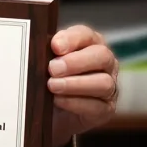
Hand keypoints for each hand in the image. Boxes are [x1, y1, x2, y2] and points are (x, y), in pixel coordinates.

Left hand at [48, 25, 118, 146]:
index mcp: (89, 44)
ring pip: (103, 82)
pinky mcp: (106, 109)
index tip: (55, 46)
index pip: (86, 34)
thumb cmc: (49, 79)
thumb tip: (37, 50)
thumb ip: (46, 53)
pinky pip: (97, 106)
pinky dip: (76, 103)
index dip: (72, 39)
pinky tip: (58, 100)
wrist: (51, 111)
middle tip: (53, 68)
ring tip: (53, 86)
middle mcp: (105, 63)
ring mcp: (109, 86)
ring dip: (75, 84)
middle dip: (76, 62)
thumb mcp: (45, 63)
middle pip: (101, 56)